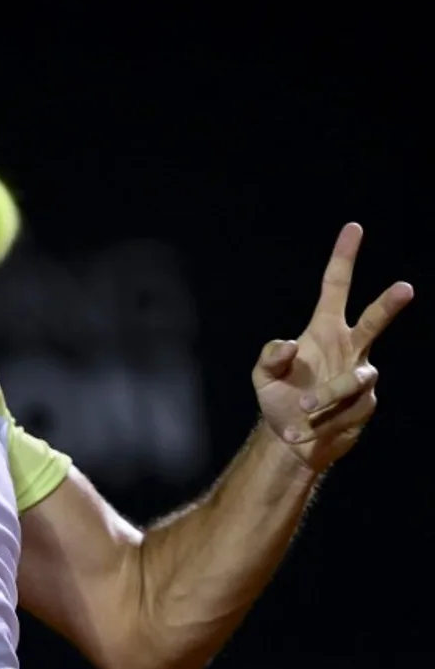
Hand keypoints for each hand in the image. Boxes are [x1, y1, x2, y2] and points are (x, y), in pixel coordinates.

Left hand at [252, 223, 412, 471]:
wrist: (293, 441)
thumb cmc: (278, 400)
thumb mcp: (263, 377)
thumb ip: (269, 356)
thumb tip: (288, 342)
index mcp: (322, 331)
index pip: (336, 288)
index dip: (344, 258)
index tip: (354, 228)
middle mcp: (347, 348)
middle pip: (372, 321)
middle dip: (388, 305)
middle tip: (405, 287)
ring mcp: (360, 377)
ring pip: (353, 379)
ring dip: (325, 396)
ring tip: (303, 409)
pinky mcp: (365, 405)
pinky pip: (346, 409)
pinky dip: (321, 421)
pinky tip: (302, 430)